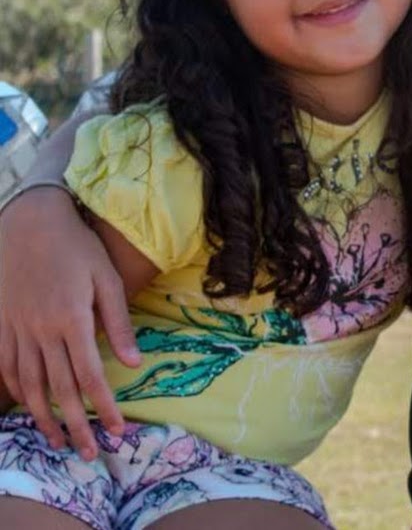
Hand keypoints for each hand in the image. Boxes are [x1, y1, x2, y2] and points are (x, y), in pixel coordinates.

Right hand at [0, 187, 139, 457]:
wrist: (30, 224)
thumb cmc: (77, 248)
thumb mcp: (107, 278)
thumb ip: (119, 322)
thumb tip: (133, 363)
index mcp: (71, 321)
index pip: (90, 376)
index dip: (103, 407)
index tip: (116, 430)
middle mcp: (41, 332)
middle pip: (59, 390)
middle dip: (75, 425)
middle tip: (88, 454)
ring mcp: (17, 331)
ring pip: (29, 386)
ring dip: (43, 418)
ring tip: (57, 442)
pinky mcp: (2, 326)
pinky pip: (8, 368)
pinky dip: (18, 392)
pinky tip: (29, 406)